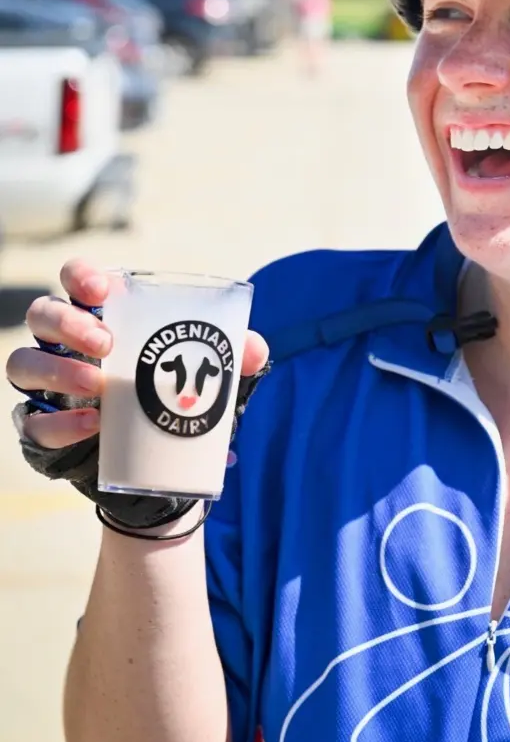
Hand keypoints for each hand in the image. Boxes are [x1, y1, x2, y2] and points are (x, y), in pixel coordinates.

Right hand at [7, 259, 269, 530]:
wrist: (155, 466)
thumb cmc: (172, 399)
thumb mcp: (206, 377)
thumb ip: (232, 358)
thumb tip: (253, 350)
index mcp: (100, 317)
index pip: (75, 279)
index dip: (80, 275)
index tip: (100, 290)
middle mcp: (63, 346)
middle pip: (42, 316)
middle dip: (68, 323)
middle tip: (107, 344)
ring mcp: (47, 388)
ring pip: (23, 364)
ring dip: (58, 370)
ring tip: (98, 385)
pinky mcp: (41, 430)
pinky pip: (33, 423)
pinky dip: (58, 423)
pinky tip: (91, 425)